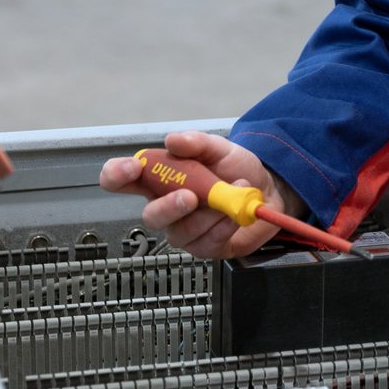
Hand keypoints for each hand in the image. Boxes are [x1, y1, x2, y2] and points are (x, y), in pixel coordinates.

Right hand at [98, 130, 303, 259]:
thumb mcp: (219, 148)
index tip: (132, 168)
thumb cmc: (236, 170)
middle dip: (168, 207)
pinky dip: (223, 226)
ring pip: (180, 233)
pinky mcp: (205, 248)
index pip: (122, 179)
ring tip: (233, 192)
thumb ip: (197, 142)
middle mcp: (167, 207)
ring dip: (209, 214)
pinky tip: (234, 214)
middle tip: (191, 196)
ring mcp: (185, 231)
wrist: (270, 191)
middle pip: (150, 216)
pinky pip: (205, 243)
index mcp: (161, 179)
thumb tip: (174, 140)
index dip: (117, 174)